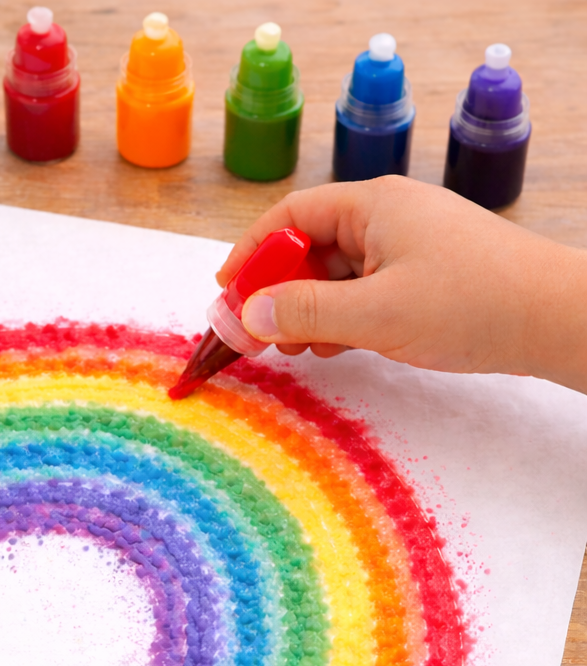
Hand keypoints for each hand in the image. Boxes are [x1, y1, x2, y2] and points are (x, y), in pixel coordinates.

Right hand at [217, 177, 586, 393]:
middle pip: (307, 247)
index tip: (224, 292)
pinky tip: (334, 347)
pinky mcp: (419, 277)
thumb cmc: (473, 303)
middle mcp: (384, 218)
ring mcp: (403, 248)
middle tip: (255, 334)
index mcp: (372, 205)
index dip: (250, 252)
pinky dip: (339, 319)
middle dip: (276, 290)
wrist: (556, 320)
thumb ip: (307, 312)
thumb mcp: (376, 312)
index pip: (289, 217)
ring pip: (333, 275)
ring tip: (296, 349)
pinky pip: (360, 292)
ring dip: (307, 311)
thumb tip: (249, 313)